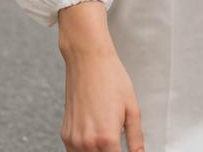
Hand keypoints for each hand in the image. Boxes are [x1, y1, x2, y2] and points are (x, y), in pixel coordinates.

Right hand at [58, 2, 143, 151]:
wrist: (87, 59)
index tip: (127, 151)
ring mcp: (74, 139)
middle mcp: (87, 142)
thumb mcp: (132, 107)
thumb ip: (136, 137)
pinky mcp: (66, 134)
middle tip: (117, 144)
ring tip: (107, 138)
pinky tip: (95, 137)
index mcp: (107, 137)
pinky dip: (86, 150)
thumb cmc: (110, 77)